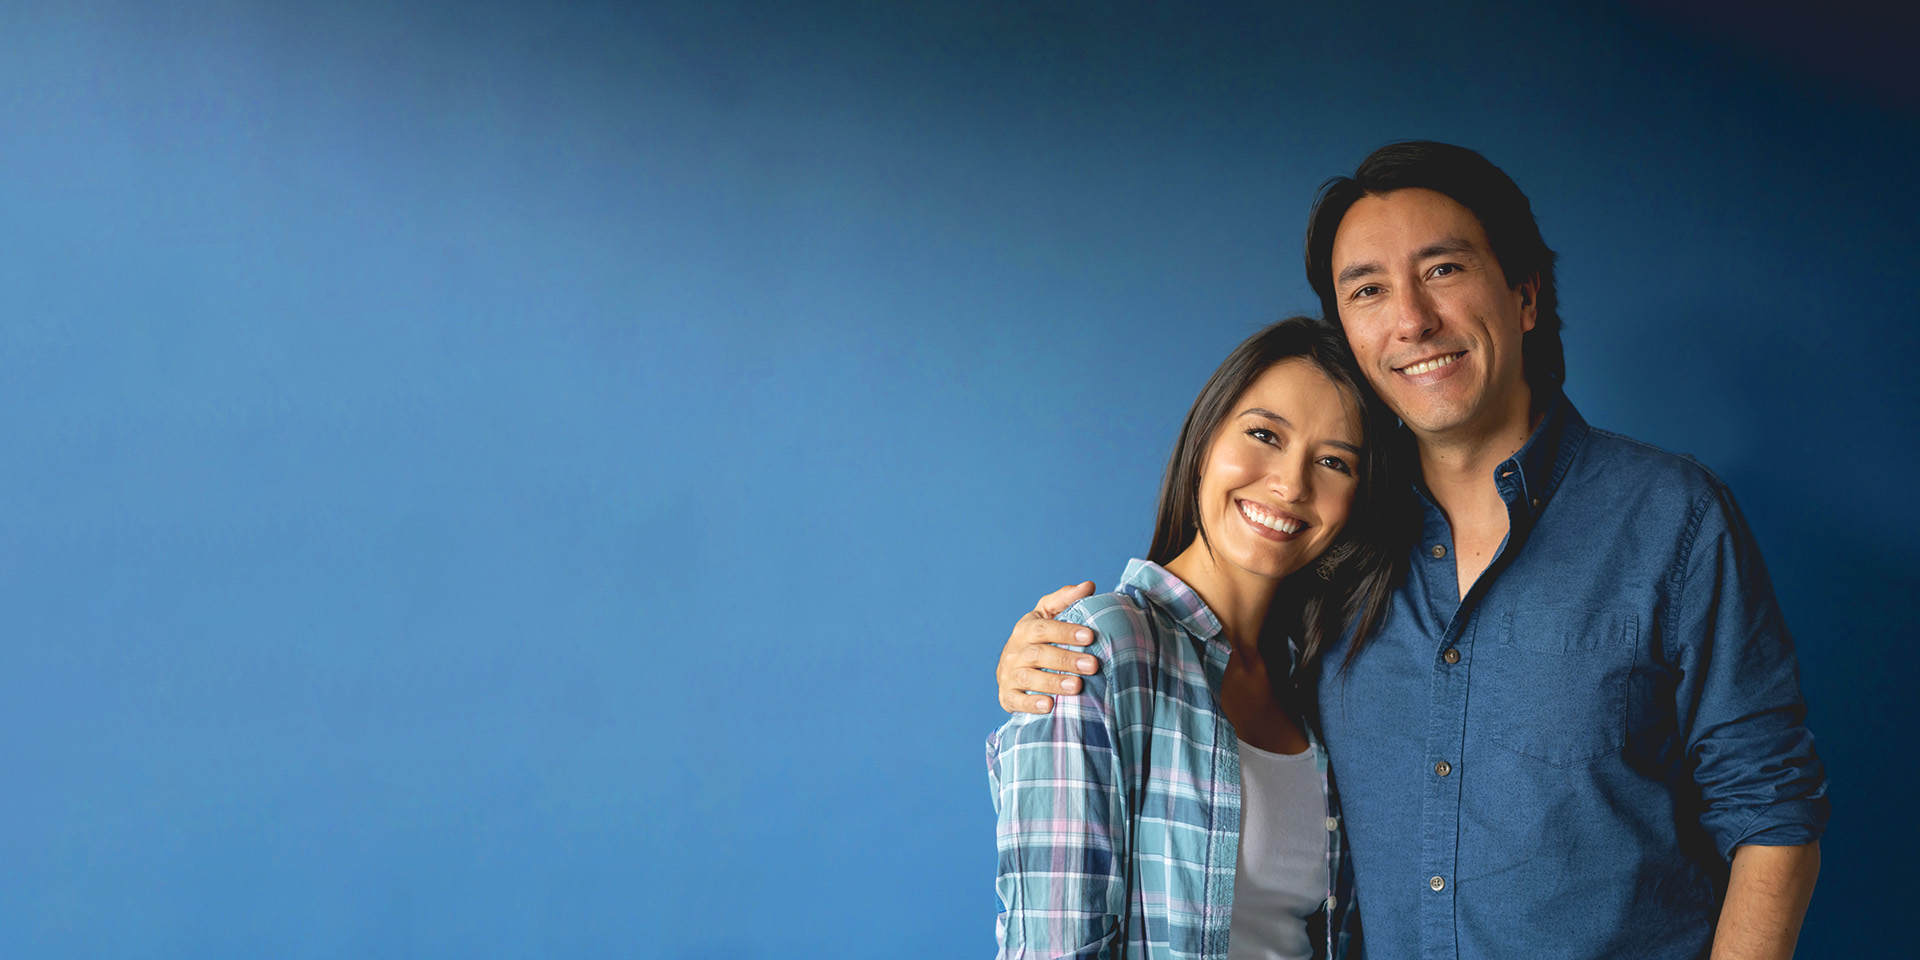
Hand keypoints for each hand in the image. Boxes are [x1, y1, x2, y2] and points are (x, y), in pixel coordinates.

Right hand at [997, 581, 1101, 714]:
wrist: (1015, 669)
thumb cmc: (1041, 639)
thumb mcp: (1050, 615)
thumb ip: (1067, 599)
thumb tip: (1089, 585)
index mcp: (1025, 628)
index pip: (1043, 628)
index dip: (1066, 632)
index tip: (1090, 636)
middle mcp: (1014, 650)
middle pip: (1038, 654)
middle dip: (1066, 660)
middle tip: (1092, 665)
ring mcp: (1009, 674)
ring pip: (1028, 678)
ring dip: (1053, 682)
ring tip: (1078, 686)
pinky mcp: (1007, 695)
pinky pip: (1016, 700)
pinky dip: (1031, 704)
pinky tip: (1050, 706)